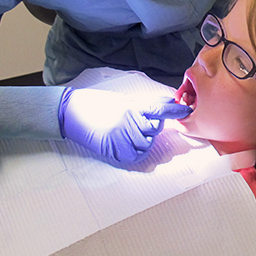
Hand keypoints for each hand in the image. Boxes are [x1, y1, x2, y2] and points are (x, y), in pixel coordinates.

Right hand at [59, 88, 191, 164]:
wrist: (70, 112)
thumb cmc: (95, 103)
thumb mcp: (121, 99)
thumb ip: (143, 104)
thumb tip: (164, 104)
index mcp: (131, 106)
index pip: (160, 109)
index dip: (174, 111)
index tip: (185, 110)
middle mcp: (130, 121)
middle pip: (155, 129)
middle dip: (150, 127)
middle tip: (135, 122)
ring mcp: (122, 137)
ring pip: (147, 143)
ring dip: (142, 139)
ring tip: (126, 132)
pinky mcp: (114, 150)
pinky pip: (136, 155)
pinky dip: (135, 152)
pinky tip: (126, 143)